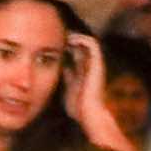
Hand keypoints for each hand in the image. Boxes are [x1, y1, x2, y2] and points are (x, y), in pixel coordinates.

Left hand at [63, 32, 135, 150]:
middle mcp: (90, 67)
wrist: (89, 114)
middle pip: (81, 46)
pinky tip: (70, 40)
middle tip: (56, 36)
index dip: (65, 47)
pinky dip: (81, 38)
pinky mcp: (97, 63)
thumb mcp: (68, 90)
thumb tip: (59, 68)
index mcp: (83, 73)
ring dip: (76, 36)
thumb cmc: (78, 108)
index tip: (52, 44)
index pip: (75, 54)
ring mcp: (95, 64)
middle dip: (69, 39)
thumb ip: (66, 79)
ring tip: (64, 36)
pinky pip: (92, 44)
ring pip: (87, 42)